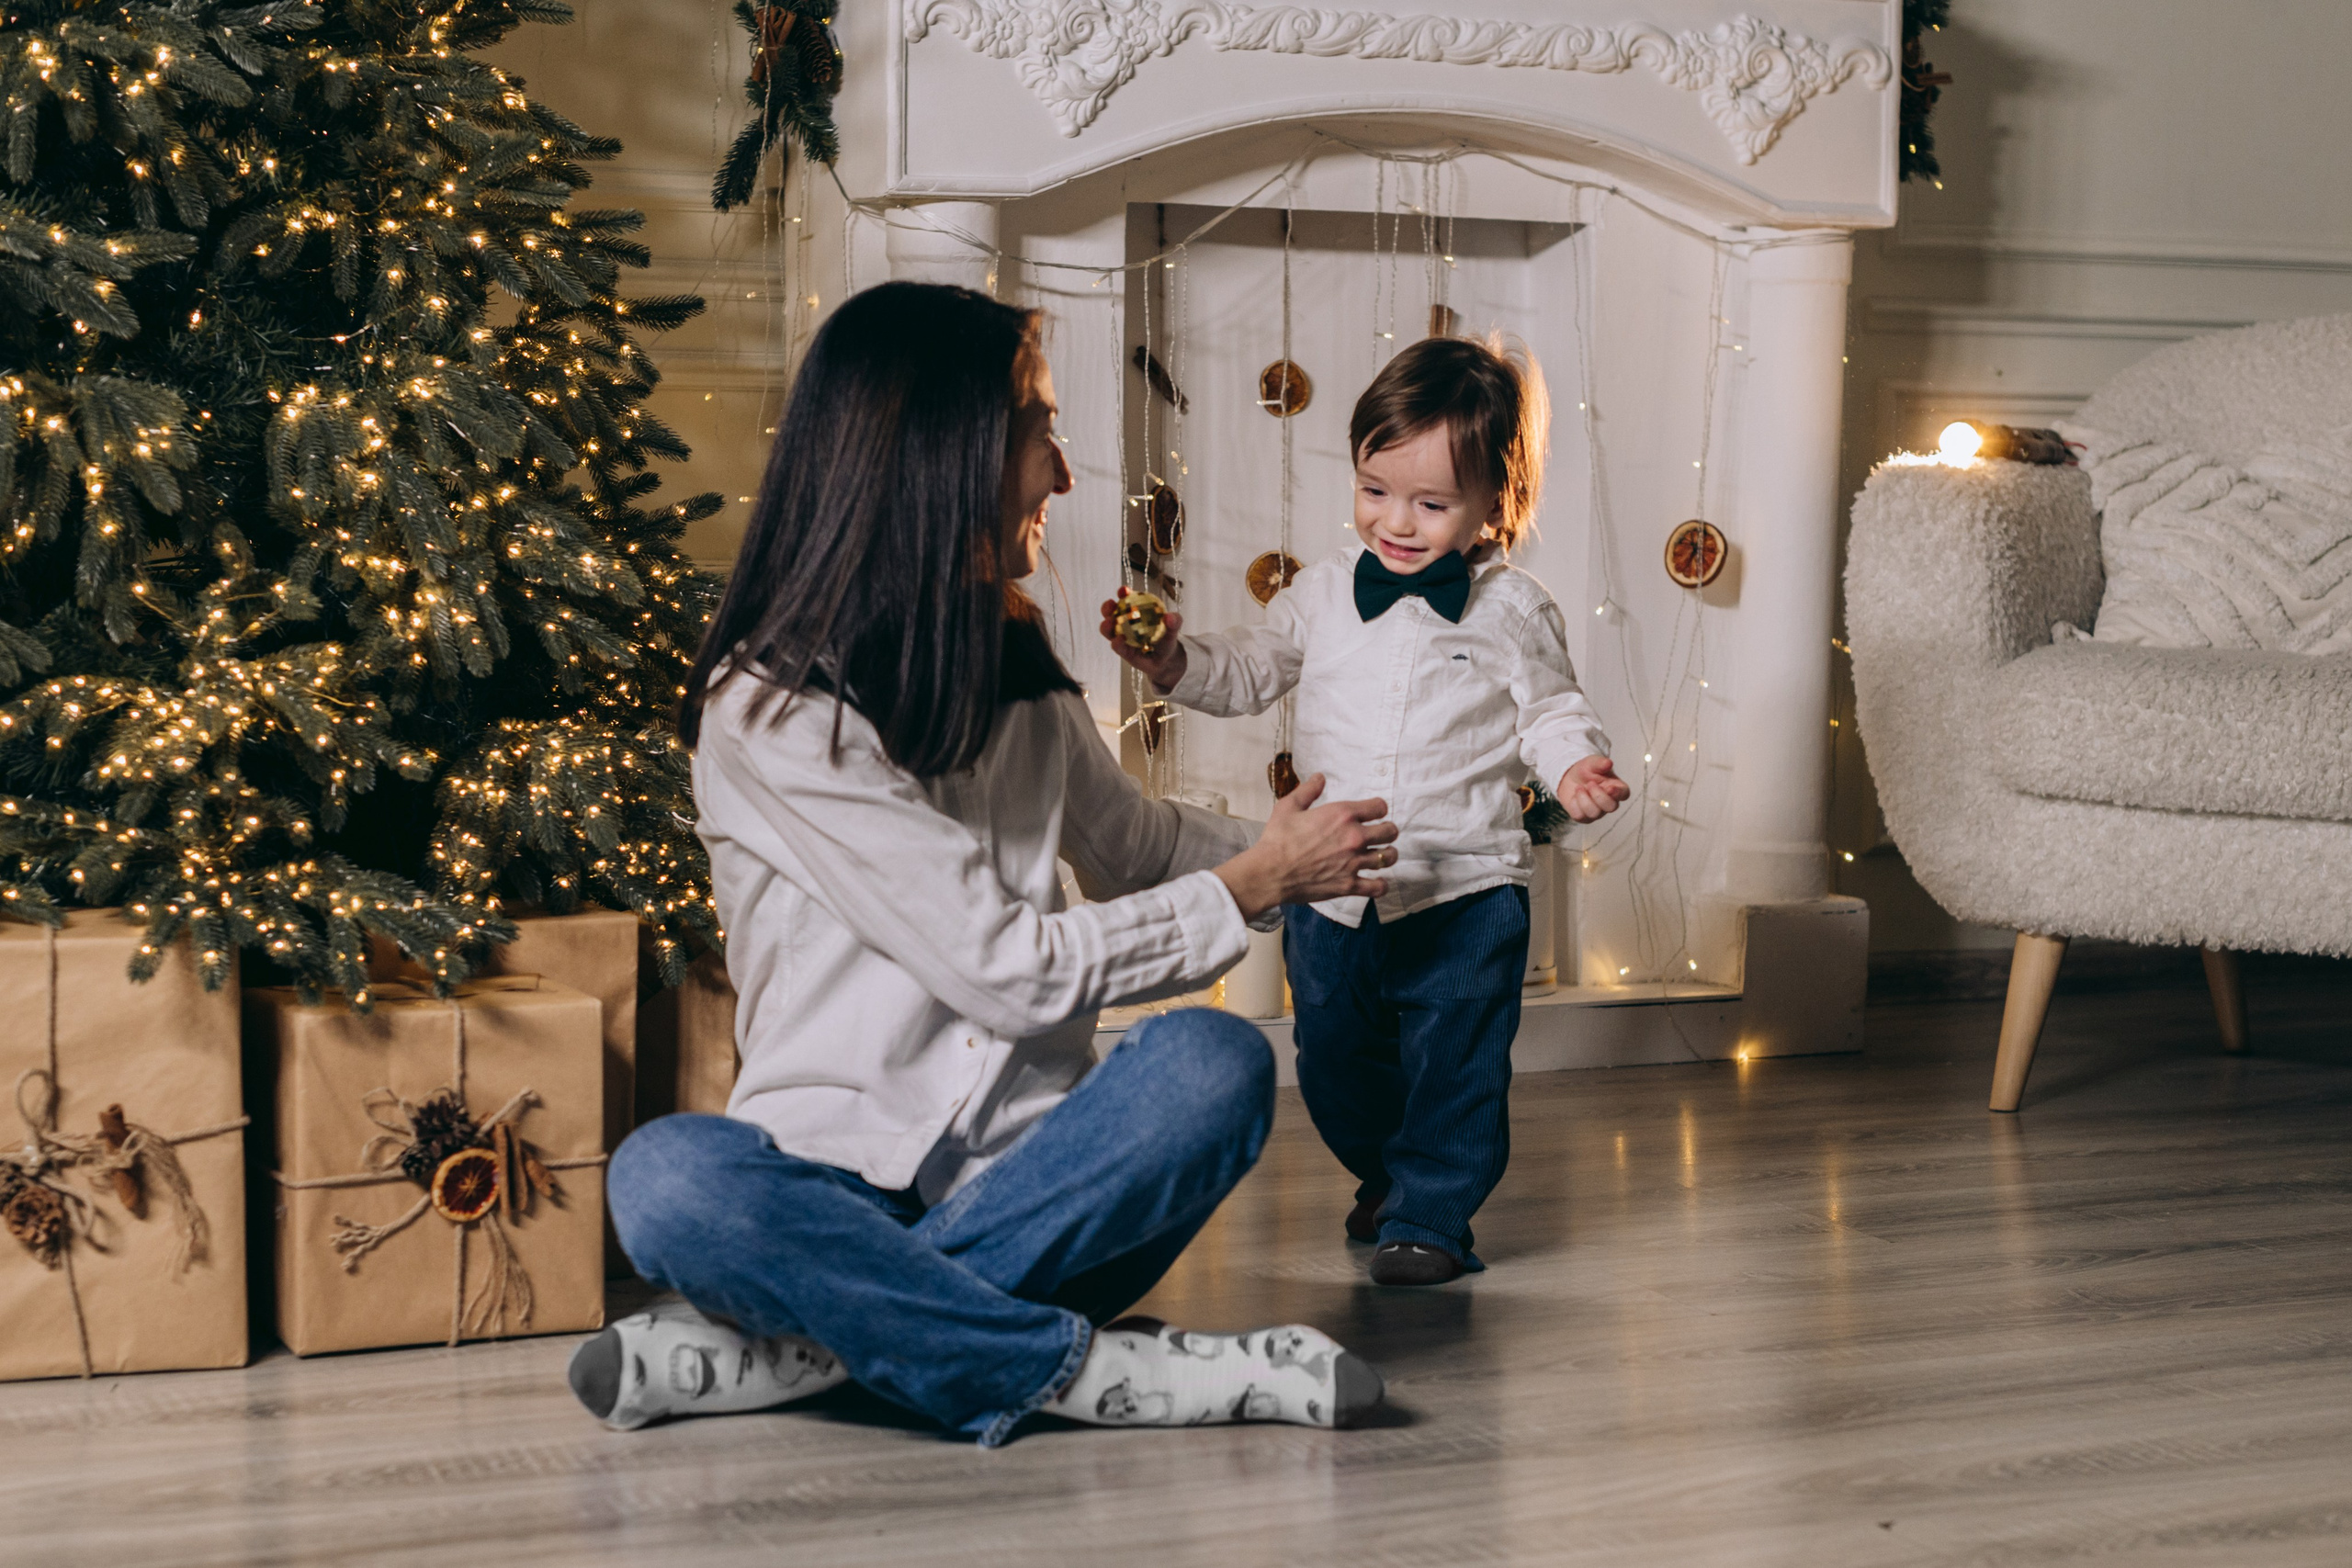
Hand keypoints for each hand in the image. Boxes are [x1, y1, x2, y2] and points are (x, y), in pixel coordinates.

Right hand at [1098, 589, 1188, 690]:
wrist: (1168, 659)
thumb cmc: (1167, 637)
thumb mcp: (1173, 628)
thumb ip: (1174, 621)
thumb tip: (1169, 617)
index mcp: (1135, 611)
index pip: (1127, 599)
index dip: (1123, 593)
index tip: (1123, 590)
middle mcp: (1124, 623)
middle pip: (1111, 613)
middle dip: (1107, 607)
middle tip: (1111, 604)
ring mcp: (1121, 637)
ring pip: (1108, 630)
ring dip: (1106, 626)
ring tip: (1109, 623)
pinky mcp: (1123, 651)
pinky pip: (1117, 646)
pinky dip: (1116, 642)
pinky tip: (1119, 640)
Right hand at [1214, 775, 1397, 920]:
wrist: (1269, 872)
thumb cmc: (1277, 839)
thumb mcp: (1289, 806)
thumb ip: (1308, 790)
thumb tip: (1320, 777)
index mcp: (1342, 814)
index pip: (1379, 807)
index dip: (1378, 809)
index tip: (1372, 814)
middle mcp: (1354, 837)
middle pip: (1390, 831)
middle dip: (1387, 831)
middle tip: (1380, 835)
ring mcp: (1353, 862)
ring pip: (1388, 857)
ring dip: (1387, 855)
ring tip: (1381, 855)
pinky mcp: (1349, 885)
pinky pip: (1378, 887)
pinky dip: (1380, 885)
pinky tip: (1376, 881)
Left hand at [1557, 755, 1630, 822]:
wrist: (1570, 777)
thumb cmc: (1587, 770)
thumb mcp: (1593, 762)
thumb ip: (1600, 763)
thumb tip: (1608, 763)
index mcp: (1617, 788)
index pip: (1624, 794)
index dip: (1618, 793)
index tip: (1610, 787)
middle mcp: (1610, 802)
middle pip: (1611, 807)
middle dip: (1598, 795)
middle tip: (1590, 783)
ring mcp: (1597, 812)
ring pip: (1594, 813)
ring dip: (1584, 799)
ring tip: (1579, 788)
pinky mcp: (1584, 817)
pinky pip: (1579, 815)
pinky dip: (1574, 804)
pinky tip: (1574, 796)